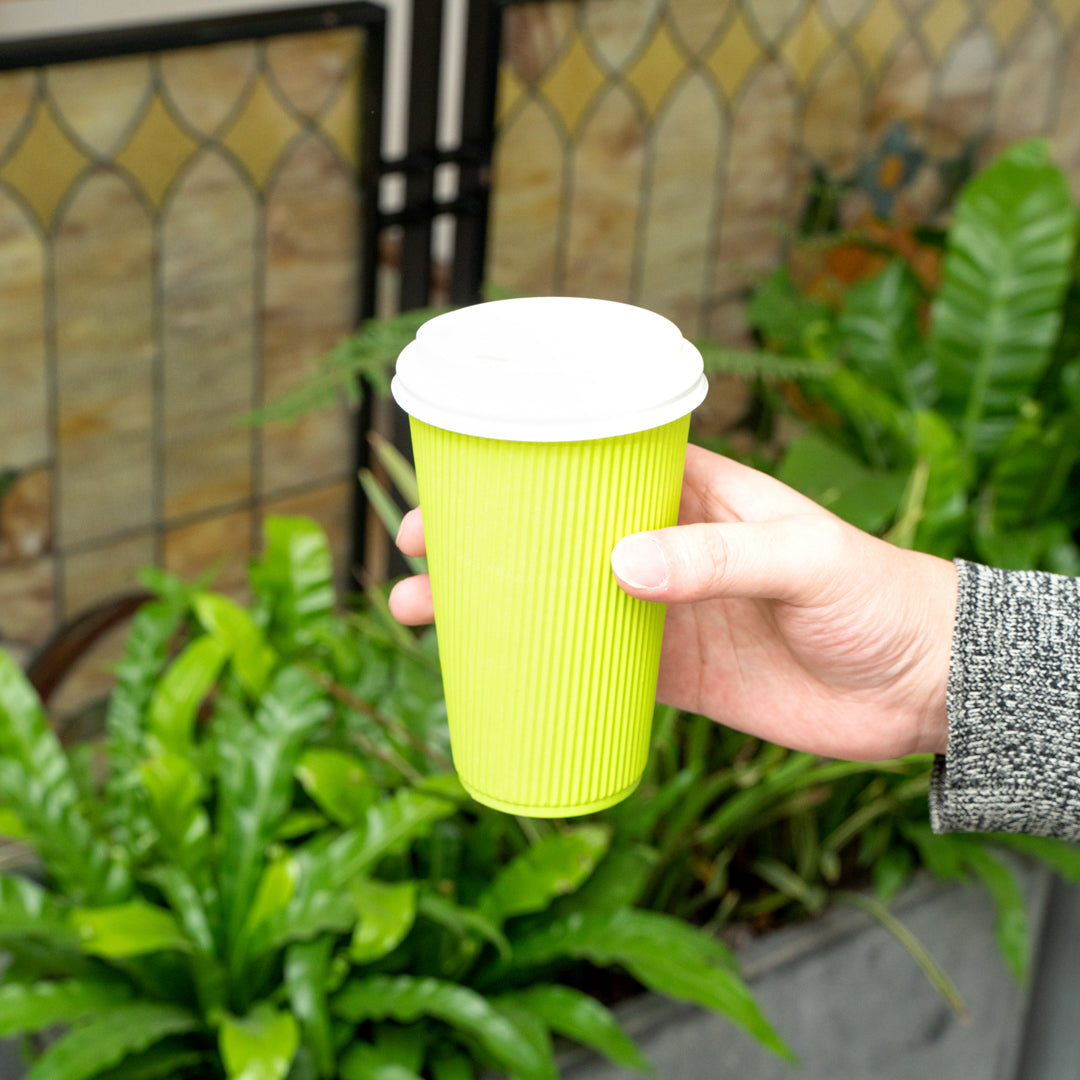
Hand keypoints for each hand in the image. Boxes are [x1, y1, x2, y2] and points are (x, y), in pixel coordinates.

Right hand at [389, 445, 956, 761]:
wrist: (921, 687)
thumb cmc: (877, 594)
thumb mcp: (805, 558)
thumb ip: (718, 559)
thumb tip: (619, 567)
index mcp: (692, 492)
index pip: (590, 464)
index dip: (520, 468)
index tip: (456, 481)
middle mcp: (665, 545)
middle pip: (552, 533)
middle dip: (481, 539)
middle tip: (414, 549)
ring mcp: (663, 610)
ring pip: (557, 600)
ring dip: (492, 605)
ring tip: (420, 613)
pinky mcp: (672, 674)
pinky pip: (592, 666)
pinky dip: (541, 668)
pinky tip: (491, 675)